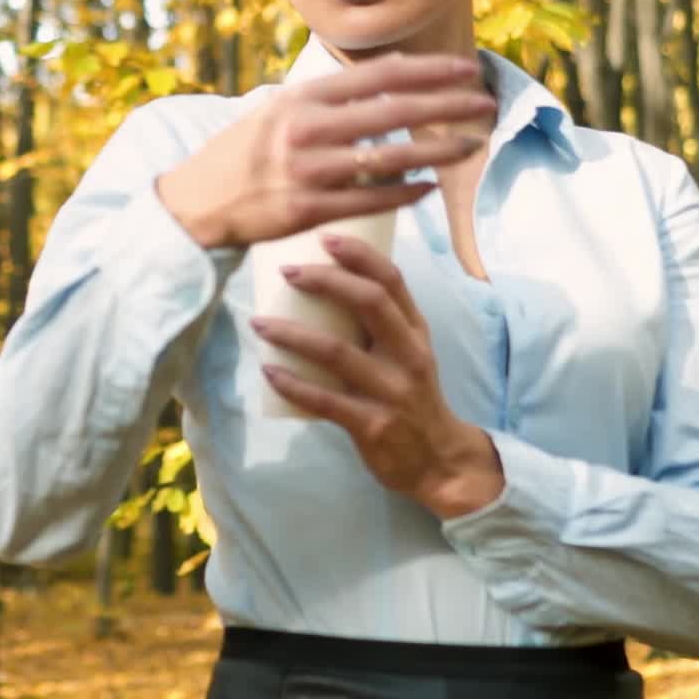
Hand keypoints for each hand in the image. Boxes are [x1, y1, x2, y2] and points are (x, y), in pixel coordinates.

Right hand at [156, 51, 494, 249]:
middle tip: (485, 102)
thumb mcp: (275, 109)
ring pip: (390, 157)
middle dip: (447, 105)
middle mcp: (306, 128)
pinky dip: (405, 193)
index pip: (378, 76)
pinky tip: (431, 186)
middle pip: (394, 111)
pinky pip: (371, 200)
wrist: (195, 204)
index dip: (427, 71)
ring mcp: (308, 170)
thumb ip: (325, 97)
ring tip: (471, 143)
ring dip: (438, 149)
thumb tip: (383, 80)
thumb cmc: (241, 153)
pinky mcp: (308, 210)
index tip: (464, 70)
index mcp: (301, 97)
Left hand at [249, 233, 504, 519]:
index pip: (391, 280)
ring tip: (259, 323)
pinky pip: (325, 400)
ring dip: (292, 334)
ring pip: (337, 351)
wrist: (438, 460)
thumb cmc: (411, 395)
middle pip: (369, 303)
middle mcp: (408, 355)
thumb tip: (324, 281)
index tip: (325, 237)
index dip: (359, 255)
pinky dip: (293, 383)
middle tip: (288, 272)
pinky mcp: (373, 425)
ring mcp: (392, 391)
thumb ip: (379, 322)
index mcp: (415, 331)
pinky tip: (268, 369)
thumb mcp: (408, 352)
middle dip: (326, 281)